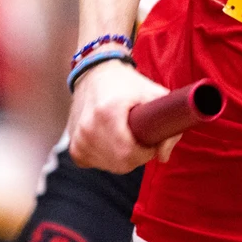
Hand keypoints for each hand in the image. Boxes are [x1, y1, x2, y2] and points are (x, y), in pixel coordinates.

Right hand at [67, 58, 178, 172]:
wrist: (95, 75)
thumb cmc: (129, 84)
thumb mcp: (154, 94)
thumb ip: (168, 124)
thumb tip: (163, 157)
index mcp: (107, 113)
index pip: (129, 153)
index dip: (146, 152)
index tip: (152, 141)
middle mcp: (88, 129)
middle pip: (121, 163)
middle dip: (138, 156)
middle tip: (143, 137)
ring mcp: (78, 140)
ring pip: (111, 166)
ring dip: (125, 158)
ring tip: (128, 136)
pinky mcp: (74, 149)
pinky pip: (98, 164)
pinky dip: (110, 159)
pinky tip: (113, 141)